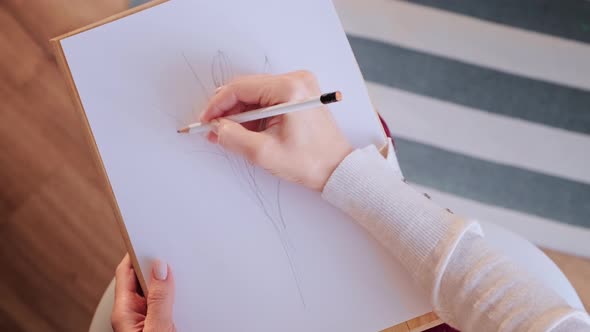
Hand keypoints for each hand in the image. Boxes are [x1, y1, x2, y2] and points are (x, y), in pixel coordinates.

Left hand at [111, 255, 175, 331]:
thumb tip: (161, 269)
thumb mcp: (157, 328)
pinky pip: (163, 304)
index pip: (126, 273)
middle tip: (171, 257)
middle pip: (140, 280)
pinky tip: (182, 296)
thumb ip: (159, 300)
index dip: (137, 254)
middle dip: (155, 267)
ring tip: (180, 277)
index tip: (151, 242)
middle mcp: (131, 316)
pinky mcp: (157, 326)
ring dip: (166, 283)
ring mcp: (144, 320)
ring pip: (153, 291)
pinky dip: (172, 296)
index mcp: (124, 313)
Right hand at [201, 71, 352, 190]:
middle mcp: (295, 80)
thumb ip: (233, 138)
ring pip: (255, 95)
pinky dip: (254, 115)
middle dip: (227, 111)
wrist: (337, 169)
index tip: (205, 121)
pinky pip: (268, 100)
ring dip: (240, 114)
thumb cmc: (309, 162)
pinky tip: (245, 131)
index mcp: (289, 89)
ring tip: (228, 136)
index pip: (240, 88)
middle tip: (213, 131)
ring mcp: (299, 86)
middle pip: (247, 89)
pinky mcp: (300, 95)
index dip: (217, 105)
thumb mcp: (264, 153)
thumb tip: (216, 128)